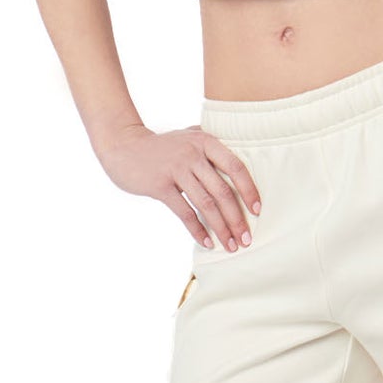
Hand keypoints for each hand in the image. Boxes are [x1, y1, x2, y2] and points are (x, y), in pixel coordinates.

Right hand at [94, 123, 260, 250]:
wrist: (124, 146)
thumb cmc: (162, 146)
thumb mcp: (188, 136)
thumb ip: (211, 143)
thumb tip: (241, 154)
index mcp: (205, 141)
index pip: (235, 167)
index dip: (249, 190)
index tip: (257, 211)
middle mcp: (193, 154)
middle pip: (223, 191)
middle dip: (237, 219)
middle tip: (246, 239)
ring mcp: (176, 169)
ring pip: (206, 204)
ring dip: (221, 228)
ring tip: (230, 245)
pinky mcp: (160, 186)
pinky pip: (184, 212)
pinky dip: (197, 229)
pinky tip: (207, 242)